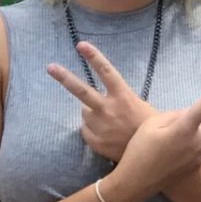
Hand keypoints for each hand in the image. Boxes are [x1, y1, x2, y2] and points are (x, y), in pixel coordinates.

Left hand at [47, 42, 152, 161]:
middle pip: (81, 90)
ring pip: (85, 112)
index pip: (106, 71)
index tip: (81, 45)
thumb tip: (106, 97)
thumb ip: (121, 99)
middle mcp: (108, 108)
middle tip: (50, 67)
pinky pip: (86, 129)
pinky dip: (92, 130)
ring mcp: (99, 125)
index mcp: (123, 95)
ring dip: (92, 114)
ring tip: (109, 122)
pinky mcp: (94, 140)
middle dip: (64, 78)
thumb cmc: (148, 126)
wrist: (150, 155)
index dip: (94, 57)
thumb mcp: (140, 105)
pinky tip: (106, 134)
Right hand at [109, 73, 200, 199]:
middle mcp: (196, 142)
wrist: (135, 183)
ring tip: (170, 138)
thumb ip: (175, 115)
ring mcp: (198, 156)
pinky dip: (195, 140)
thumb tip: (191, 114)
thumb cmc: (139, 150)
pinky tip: (176, 148)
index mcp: (184, 129)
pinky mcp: (196, 165)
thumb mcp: (152, 124)